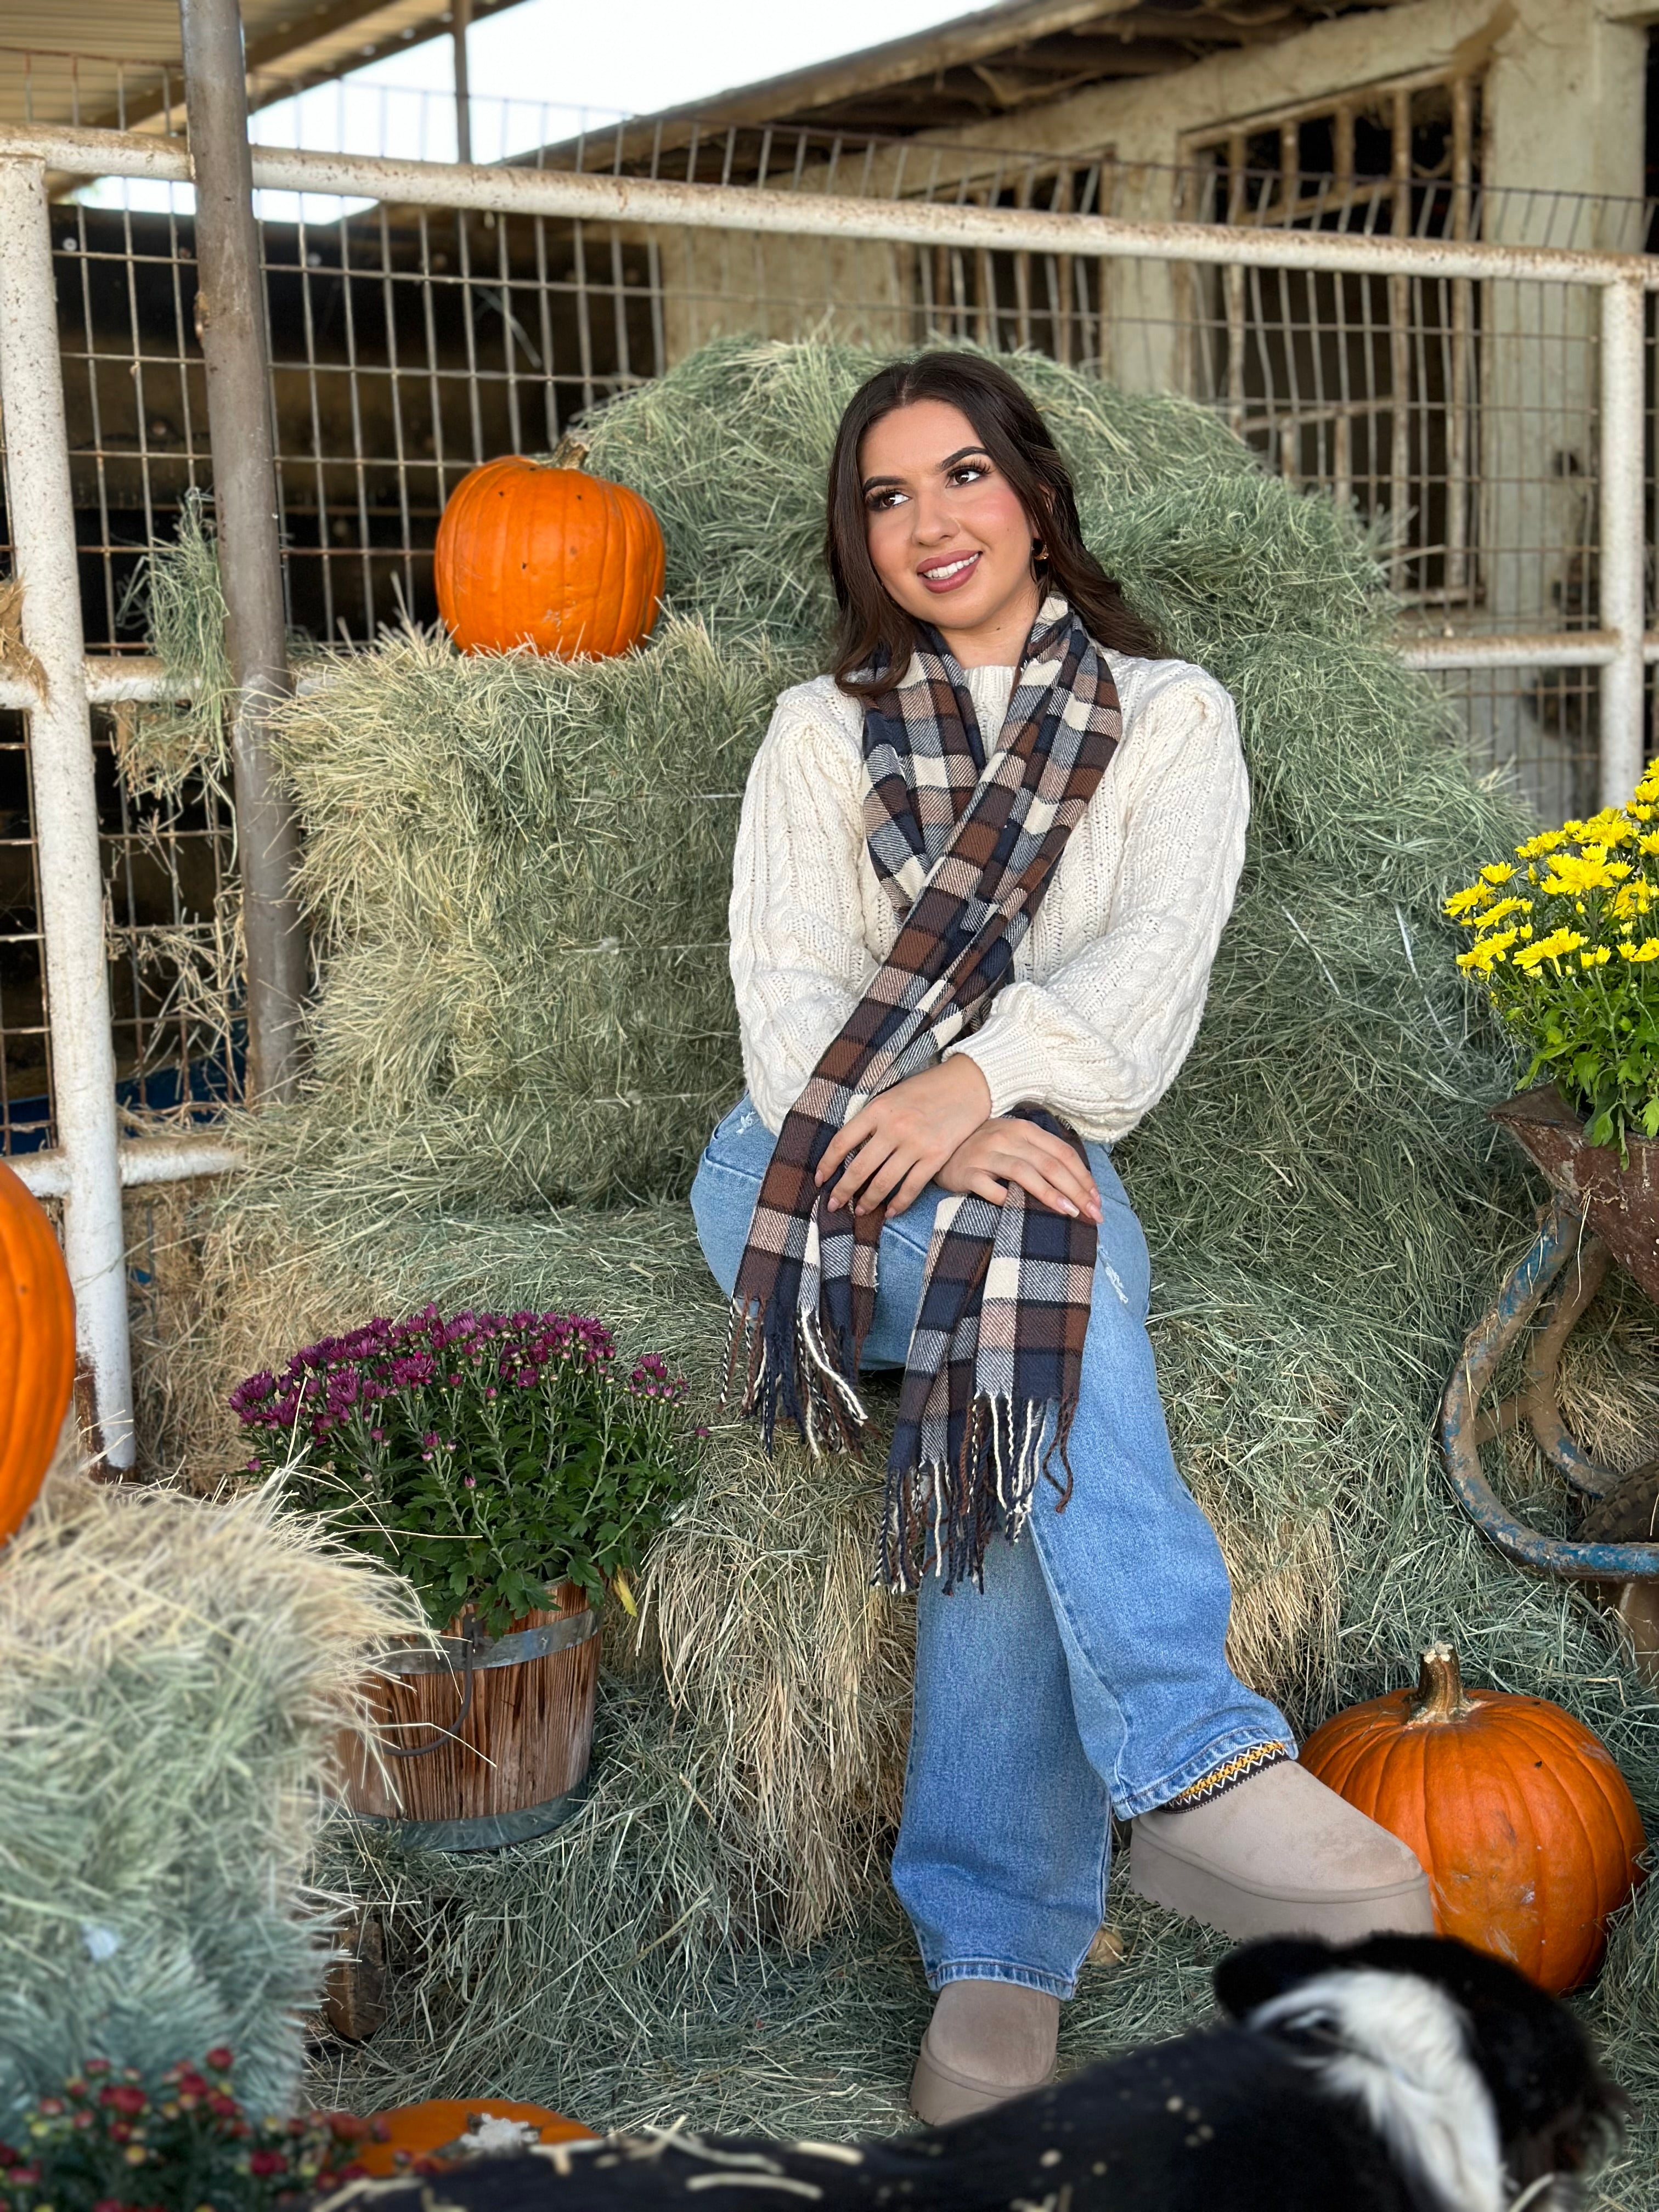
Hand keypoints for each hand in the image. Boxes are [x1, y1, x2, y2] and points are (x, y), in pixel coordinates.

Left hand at [815, 1057, 991, 1219]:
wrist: (967, 1084)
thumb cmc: (927, 1089)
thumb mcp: (892, 1096)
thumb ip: (872, 1120)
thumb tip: (851, 1150)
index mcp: (877, 1109)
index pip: (841, 1141)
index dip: (826, 1164)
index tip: (819, 1179)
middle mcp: (893, 1127)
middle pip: (859, 1167)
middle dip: (843, 1190)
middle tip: (833, 1204)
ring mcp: (915, 1143)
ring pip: (883, 1182)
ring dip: (868, 1200)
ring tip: (860, 1210)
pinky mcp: (936, 1156)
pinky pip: (911, 1187)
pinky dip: (898, 1203)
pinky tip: (890, 1211)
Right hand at [937, 1118, 1102, 1222]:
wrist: (941, 1147)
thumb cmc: (986, 1149)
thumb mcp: (1015, 1143)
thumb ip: (1041, 1156)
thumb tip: (1079, 1186)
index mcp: (1024, 1129)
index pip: (1062, 1152)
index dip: (1083, 1177)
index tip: (1097, 1200)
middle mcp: (1006, 1137)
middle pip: (1049, 1164)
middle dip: (1076, 1190)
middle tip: (1092, 1214)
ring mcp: (985, 1154)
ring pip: (1024, 1173)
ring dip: (1050, 1195)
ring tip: (1069, 1213)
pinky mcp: (967, 1172)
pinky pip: (990, 1188)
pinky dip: (1007, 1200)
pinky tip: (1022, 1213)